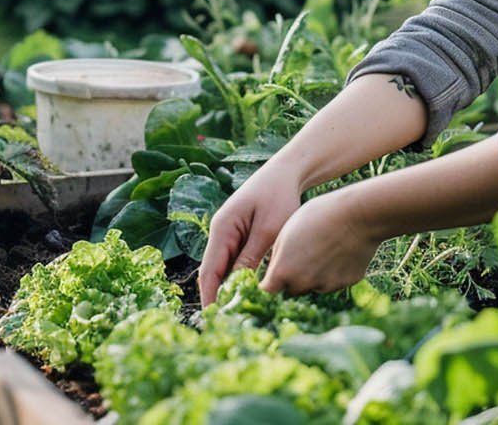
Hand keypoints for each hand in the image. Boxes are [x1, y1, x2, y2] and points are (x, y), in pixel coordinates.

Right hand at [198, 166, 301, 305]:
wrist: (288, 172)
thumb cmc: (279, 195)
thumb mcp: (268, 229)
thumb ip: (251, 257)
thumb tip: (238, 287)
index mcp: (222, 229)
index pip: (209, 271)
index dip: (210, 296)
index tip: (214, 319)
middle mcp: (221, 233)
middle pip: (213, 272)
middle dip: (218, 297)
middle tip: (227, 324)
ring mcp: (230, 235)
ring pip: (225, 269)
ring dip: (229, 289)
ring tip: (237, 314)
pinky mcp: (242, 236)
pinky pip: (237, 262)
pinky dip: (240, 278)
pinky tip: (249, 293)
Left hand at [260, 189, 381, 295]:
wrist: (357, 215)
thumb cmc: (318, 216)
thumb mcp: (286, 231)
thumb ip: (277, 257)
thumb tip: (274, 274)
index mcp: (283, 271)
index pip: (267, 290)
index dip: (270, 281)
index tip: (273, 273)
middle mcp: (302, 284)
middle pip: (291, 288)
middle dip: (292, 277)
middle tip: (302, 253)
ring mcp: (325, 286)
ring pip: (312, 285)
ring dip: (313, 275)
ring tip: (323, 248)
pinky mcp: (344, 284)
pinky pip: (333, 281)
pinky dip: (333, 272)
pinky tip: (338, 251)